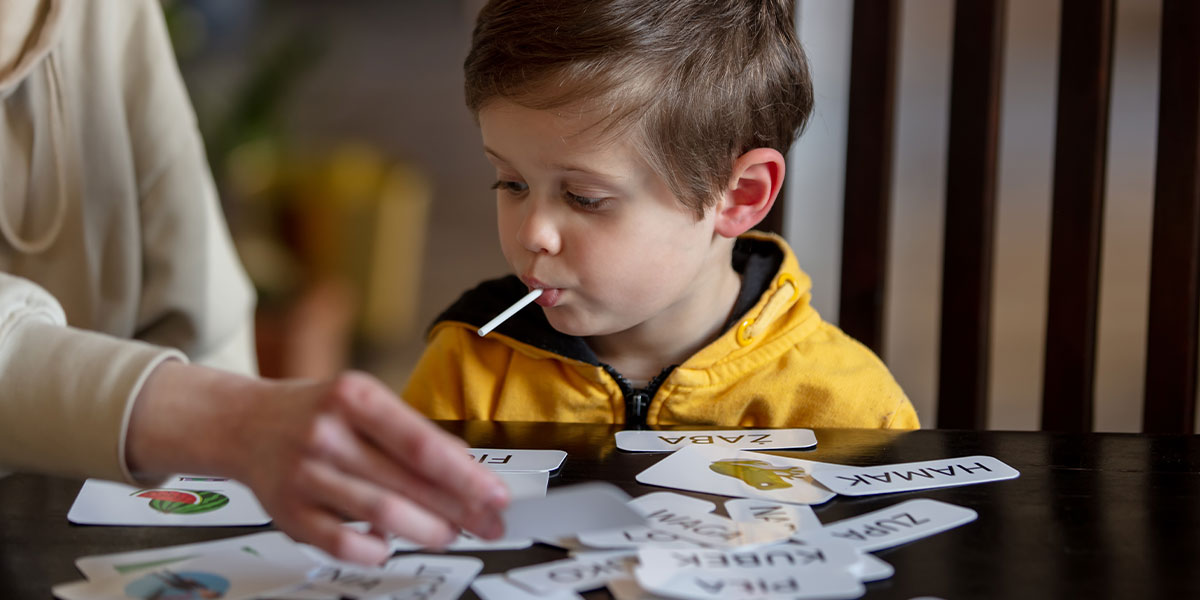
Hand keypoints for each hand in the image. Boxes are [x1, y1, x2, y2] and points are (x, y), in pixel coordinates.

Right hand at [126, 363, 509, 564]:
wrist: (244, 423)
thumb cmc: (315, 413)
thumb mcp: (364, 401)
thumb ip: (410, 432)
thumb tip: (467, 468)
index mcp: (354, 396)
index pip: (422, 443)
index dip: (466, 474)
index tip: (496, 494)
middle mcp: (328, 432)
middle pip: (408, 483)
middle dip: (459, 509)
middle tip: (487, 523)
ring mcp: (305, 473)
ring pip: (381, 514)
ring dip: (426, 531)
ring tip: (449, 534)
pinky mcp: (288, 511)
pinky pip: (341, 543)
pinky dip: (373, 549)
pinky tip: (389, 545)